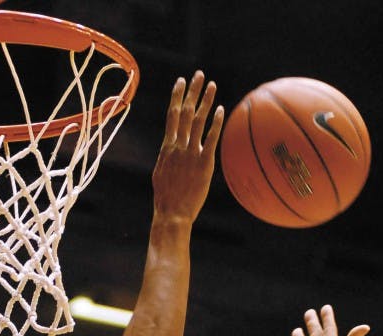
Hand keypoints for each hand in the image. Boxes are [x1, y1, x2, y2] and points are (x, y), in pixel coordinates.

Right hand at [152, 71, 223, 222]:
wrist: (172, 214)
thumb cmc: (167, 199)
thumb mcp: (161, 174)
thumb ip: (168, 158)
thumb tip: (171, 150)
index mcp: (167, 148)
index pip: (171, 116)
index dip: (176, 97)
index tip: (181, 81)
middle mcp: (177, 147)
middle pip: (184, 112)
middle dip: (191, 91)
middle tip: (198, 74)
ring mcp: (189, 154)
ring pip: (197, 121)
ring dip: (205, 101)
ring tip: (212, 85)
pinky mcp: (202, 164)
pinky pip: (209, 139)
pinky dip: (215, 123)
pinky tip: (221, 109)